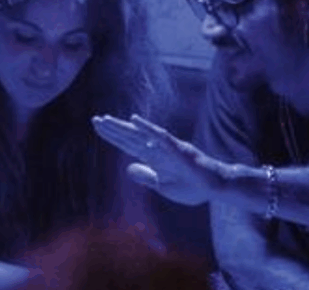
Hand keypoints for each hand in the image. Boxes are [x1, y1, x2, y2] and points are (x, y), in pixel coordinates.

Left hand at [92, 114, 223, 205]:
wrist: (213, 188)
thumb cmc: (191, 186)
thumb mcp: (162, 185)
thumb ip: (146, 176)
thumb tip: (128, 169)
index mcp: (153, 157)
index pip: (128, 144)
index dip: (113, 136)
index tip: (98, 127)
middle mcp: (157, 148)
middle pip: (130, 137)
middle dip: (113, 129)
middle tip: (95, 119)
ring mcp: (166, 147)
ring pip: (140, 134)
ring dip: (123, 127)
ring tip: (106, 119)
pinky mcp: (177, 148)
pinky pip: (160, 136)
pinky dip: (147, 127)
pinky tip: (134, 119)